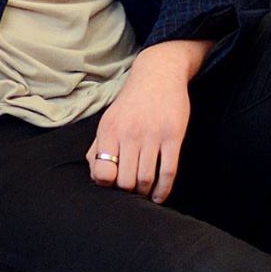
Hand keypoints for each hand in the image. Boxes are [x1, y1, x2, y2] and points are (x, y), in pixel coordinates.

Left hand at [88, 39, 209, 203]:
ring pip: (146, 179)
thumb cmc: (132, 103)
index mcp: (109, 132)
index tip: (114, 187)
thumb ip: (98, 148)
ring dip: (146, 194)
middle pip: (125, 181)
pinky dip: (164, 189)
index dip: (107, 187)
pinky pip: (168, 171)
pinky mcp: (173, 136)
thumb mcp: (109, 121)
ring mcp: (152, 135)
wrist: (158, 75)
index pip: (102, 173)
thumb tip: (97, 177)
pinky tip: (161, 196)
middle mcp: (129, 134)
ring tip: (146, 196)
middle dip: (128, 194)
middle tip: (132, 195)